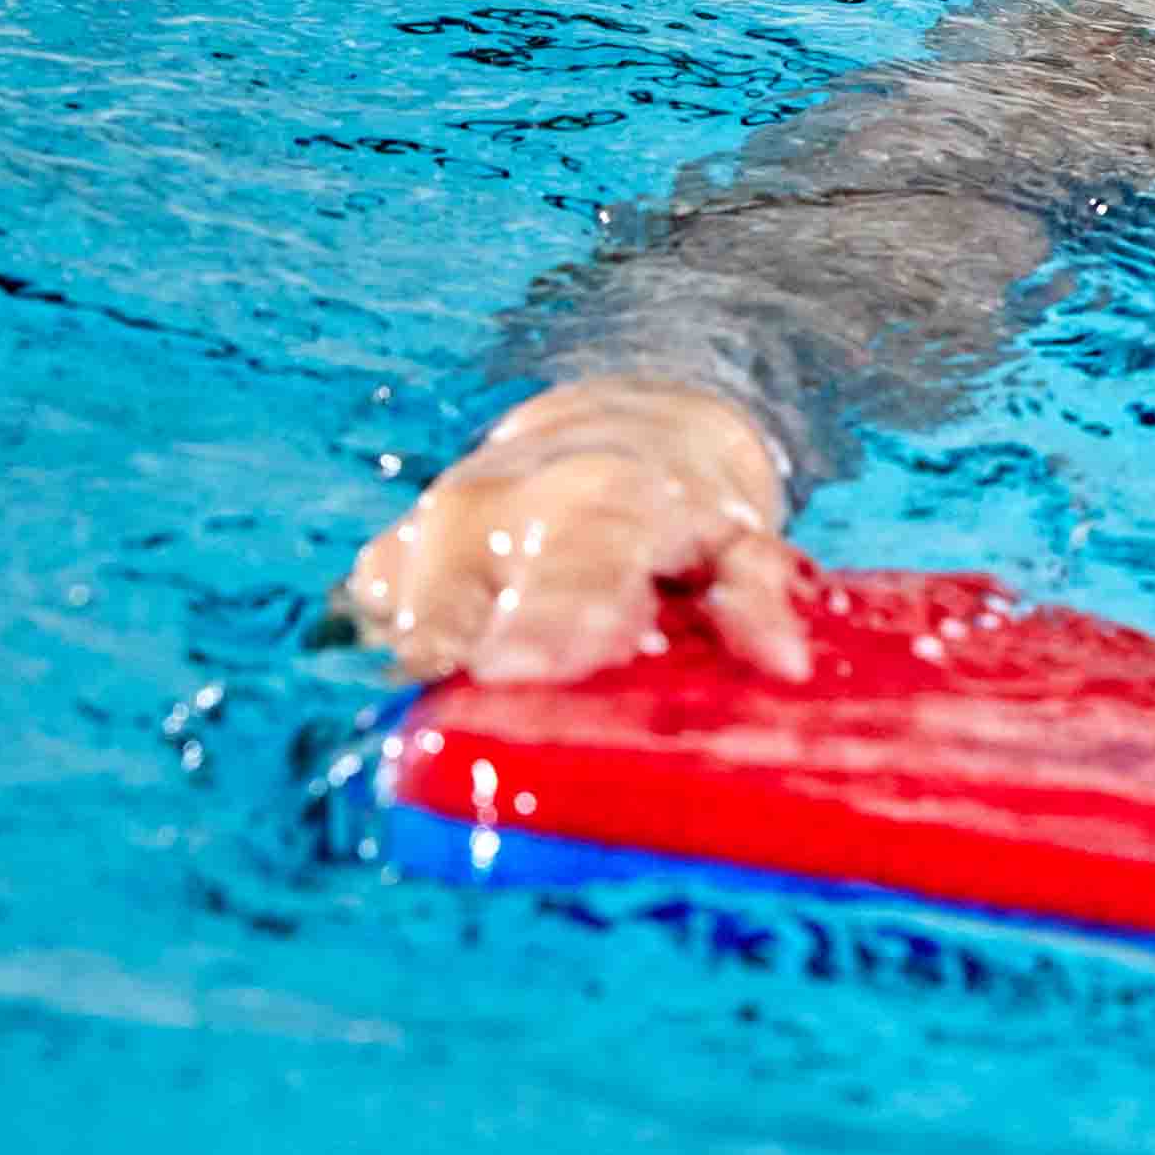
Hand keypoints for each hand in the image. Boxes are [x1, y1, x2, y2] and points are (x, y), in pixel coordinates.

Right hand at [336, 377, 811, 683]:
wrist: (625, 424)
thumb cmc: (688, 512)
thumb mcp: (745, 544)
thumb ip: (759, 599)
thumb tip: (784, 664)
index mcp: (600, 504)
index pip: (567, 573)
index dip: (544, 627)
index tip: (515, 674)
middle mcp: (499, 503)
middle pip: (456, 602)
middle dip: (458, 667)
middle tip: (472, 731)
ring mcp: (432, 523)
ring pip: (401, 614)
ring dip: (429, 672)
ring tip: (467, 707)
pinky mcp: (391, 549)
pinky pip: (371, 611)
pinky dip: (398, 648)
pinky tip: (442, 667)